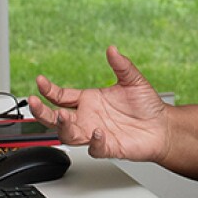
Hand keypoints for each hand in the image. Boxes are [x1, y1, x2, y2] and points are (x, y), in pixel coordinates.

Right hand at [28, 45, 171, 161]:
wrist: (163, 127)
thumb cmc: (147, 106)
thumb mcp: (133, 80)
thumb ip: (122, 65)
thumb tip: (112, 49)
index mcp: (89, 100)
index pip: (61, 97)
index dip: (48, 90)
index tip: (40, 82)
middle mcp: (88, 118)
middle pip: (55, 118)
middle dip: (42, 112)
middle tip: (34, 103)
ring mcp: (95, 134)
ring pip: (69, 135)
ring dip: (63, 127)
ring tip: (63, 117)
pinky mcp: (108, 147)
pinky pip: (95, 148)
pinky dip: (95, 142)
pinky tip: (98, 132)